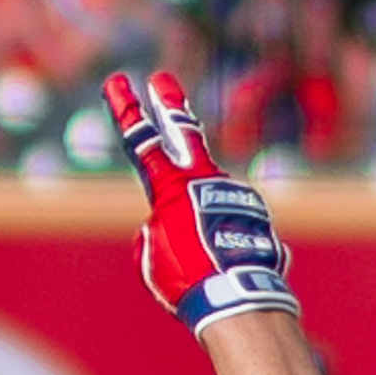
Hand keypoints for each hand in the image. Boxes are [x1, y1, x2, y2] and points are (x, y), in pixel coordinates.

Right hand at [108, 71, 293, 329]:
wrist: (238, 295)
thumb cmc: (187, 278)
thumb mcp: (151, 255)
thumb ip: (156, 228)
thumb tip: (175, 222)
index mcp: (171, 188)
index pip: (143, 142)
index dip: (127, 110)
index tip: (119, 83)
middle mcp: (205, 181)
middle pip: (184, 133)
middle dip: (170, 105)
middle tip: (162, 79)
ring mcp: (234, 193)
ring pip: (206, 204)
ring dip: (200, 228)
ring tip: (200, 260)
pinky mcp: (256, 211)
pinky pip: (228, 227)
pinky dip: (221, 244)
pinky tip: (222, 267)